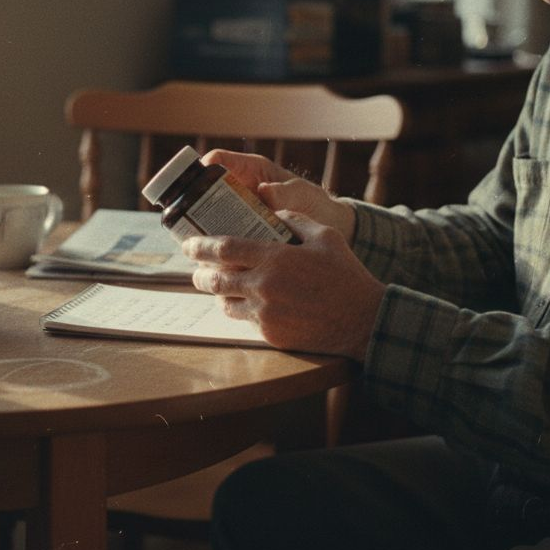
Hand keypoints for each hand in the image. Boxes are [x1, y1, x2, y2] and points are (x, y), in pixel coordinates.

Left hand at [184, 210, 384, 360]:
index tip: (188, 244)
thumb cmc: (346, 275)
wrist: (362, 320)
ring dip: (220, 293)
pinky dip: (243, 310)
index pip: (224, 249)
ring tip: (223, 286)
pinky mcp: (270, 335)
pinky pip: (245, 321)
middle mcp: (263, 287)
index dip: (200, 246)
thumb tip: (272, 215)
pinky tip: (249, 304)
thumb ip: (295, 221)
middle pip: (215, 279)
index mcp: (274, 258)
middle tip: (197, 269)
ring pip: (226, 303)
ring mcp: (265, 314)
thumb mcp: (325, 236)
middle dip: (200, 273)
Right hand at [201, 149, 356, 240]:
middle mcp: (238, 189)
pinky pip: (222, 237)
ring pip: (208, 216)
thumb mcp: (302, 194)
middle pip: (204, 190)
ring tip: (198, 245)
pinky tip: (214, 260)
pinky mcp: (241, 232)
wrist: (326, 228)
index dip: (202, 167)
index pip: (218, 160)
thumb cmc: (313, 202)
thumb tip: (265, 192)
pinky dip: (217, 248)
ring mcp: (237, 212)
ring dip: (201, 229)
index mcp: (250, 170)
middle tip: (186, 220)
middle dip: (192, 204)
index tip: (192, 182)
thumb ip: (285, 192)